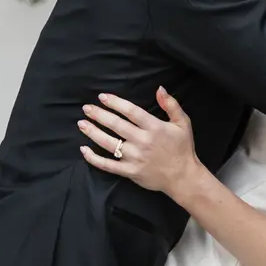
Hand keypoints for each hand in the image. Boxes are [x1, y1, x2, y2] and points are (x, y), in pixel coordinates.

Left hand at [80, 87, 199, 199]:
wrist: (183, 177)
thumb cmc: (183, 148)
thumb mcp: (183, 123)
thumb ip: (171, 105)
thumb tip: (159, 89)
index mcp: (154, 127)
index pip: (131, 111)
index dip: (115, 103)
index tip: (102, 97)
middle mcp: (142, 141)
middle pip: (116, 125)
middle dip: (99, 115)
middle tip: (86, 108)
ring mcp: (135, 157)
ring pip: (109, 143)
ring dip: (93, 132)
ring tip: (82, 124)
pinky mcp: (130, 171)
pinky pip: (108, 165)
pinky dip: (94, 158)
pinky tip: (84, 150)